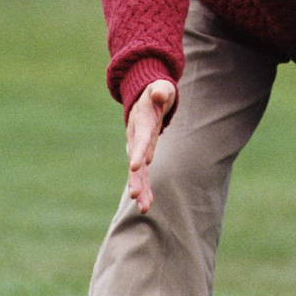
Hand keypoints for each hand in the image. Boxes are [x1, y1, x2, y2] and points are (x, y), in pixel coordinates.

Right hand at [126, 80, 175, 213]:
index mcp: (141, 122)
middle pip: (135, 160)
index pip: (140, 138)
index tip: (135, 165)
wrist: (146, 98)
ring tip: (143, 208)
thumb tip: (159, 94)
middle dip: (135, 178)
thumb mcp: (160, 87)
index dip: (138, 151)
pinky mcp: (143, 155)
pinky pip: (143, 174)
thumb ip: (160, 91)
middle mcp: (136, 138)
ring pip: (138, 172)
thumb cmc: (157, 91)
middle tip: (135, 195)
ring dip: (141, 189)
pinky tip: (147, 205)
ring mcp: (138, 148)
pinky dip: (146, 188)